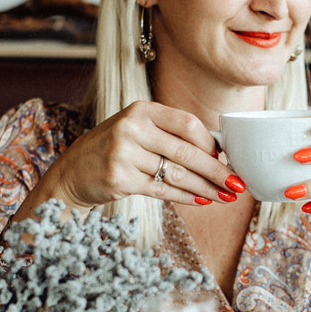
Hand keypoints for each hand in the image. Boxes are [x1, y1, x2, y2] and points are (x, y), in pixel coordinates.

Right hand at [13, 101, 243, 219]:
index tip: (226, 158)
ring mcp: (123, 154)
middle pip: (186, 152)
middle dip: (216, 171)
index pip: (187, 123)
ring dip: (205, 188)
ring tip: (224, 197)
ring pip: (177, 174)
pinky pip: (162, 190)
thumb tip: (217, 153)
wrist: (72, 173)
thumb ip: (170, 136)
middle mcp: (131, 128)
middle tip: (237, 184)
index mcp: (141, 110)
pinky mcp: (119, 179)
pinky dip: (185, 197)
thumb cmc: (114, 151)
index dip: (211, 143)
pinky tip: (201, 201)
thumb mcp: (138, 131)